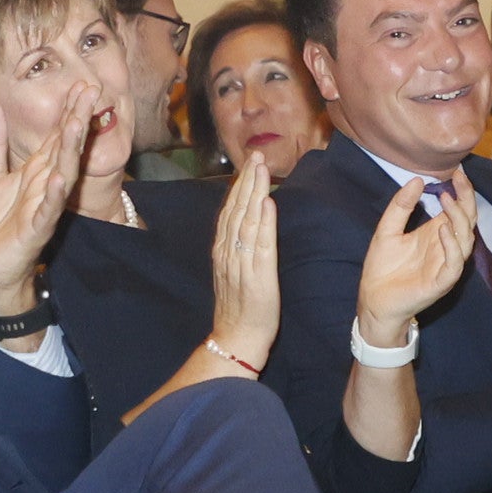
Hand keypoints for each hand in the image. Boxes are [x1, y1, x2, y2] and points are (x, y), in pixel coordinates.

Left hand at [0, 79, 96, 320]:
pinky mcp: (35, 230)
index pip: (55, 136)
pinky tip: (59, 179)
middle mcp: (45, 185)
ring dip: (69, 150)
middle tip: (90, 91)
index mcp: (35, 172)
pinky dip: (54, 195)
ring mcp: (43, 207)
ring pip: (61, 174)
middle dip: (77, 120)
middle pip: (64, 148)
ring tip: (76, 124)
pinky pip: (47, 211)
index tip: (81, 86)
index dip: (68, 111)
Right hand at [205, 156, 278, 370]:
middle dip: (247, 180)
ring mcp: (242, 264)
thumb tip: (249, 220)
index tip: (249, 164)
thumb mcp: (233, 271)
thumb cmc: (239, 307)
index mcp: (223, 251)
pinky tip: (268, 203)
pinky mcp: (259, 276)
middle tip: (256, 155)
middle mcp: (229, 253)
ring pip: (246, 221)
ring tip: (261, 169)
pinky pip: (261, 245)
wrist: (237, 337)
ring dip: (254, 193)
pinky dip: (264, 222)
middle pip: (237, 210)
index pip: (230, 211)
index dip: (239, 186)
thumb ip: (238, 246)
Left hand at [358, 165, 476, 344]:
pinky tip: (442, 229)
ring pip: (466, 240)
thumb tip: (416, 180)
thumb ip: (401, 207)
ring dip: (459, 219)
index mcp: (436, 234)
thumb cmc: (382, 268)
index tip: (457, 171)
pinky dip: (452, 246)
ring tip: (446, 199)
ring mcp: (445, 265)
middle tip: (458, 179)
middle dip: (466, 199)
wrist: (373, 300)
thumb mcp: (387, 230)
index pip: (458, 210)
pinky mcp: (440, 283)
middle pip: (467, 221)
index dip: (462, 191)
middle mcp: (445, 248)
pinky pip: (454, 264)